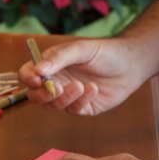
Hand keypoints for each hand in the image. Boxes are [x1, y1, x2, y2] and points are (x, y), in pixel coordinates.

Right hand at [17, 37, 146, 114]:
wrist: (131, 65)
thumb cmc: (105, 52)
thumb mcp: (81, 49)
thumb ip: (59, 58)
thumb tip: (38, 70)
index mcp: (51, 64)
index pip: (28, 74)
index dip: (28, 78)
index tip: (37, 79)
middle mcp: (57, 81)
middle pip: (36, 95)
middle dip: (44, 94)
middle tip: (58, 88)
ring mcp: (69, 96)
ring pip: (53, 106)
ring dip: (65, 98)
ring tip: (82, 85)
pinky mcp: (83, 107)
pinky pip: (74, 110)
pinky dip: (82, 101)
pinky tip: (94, 89)